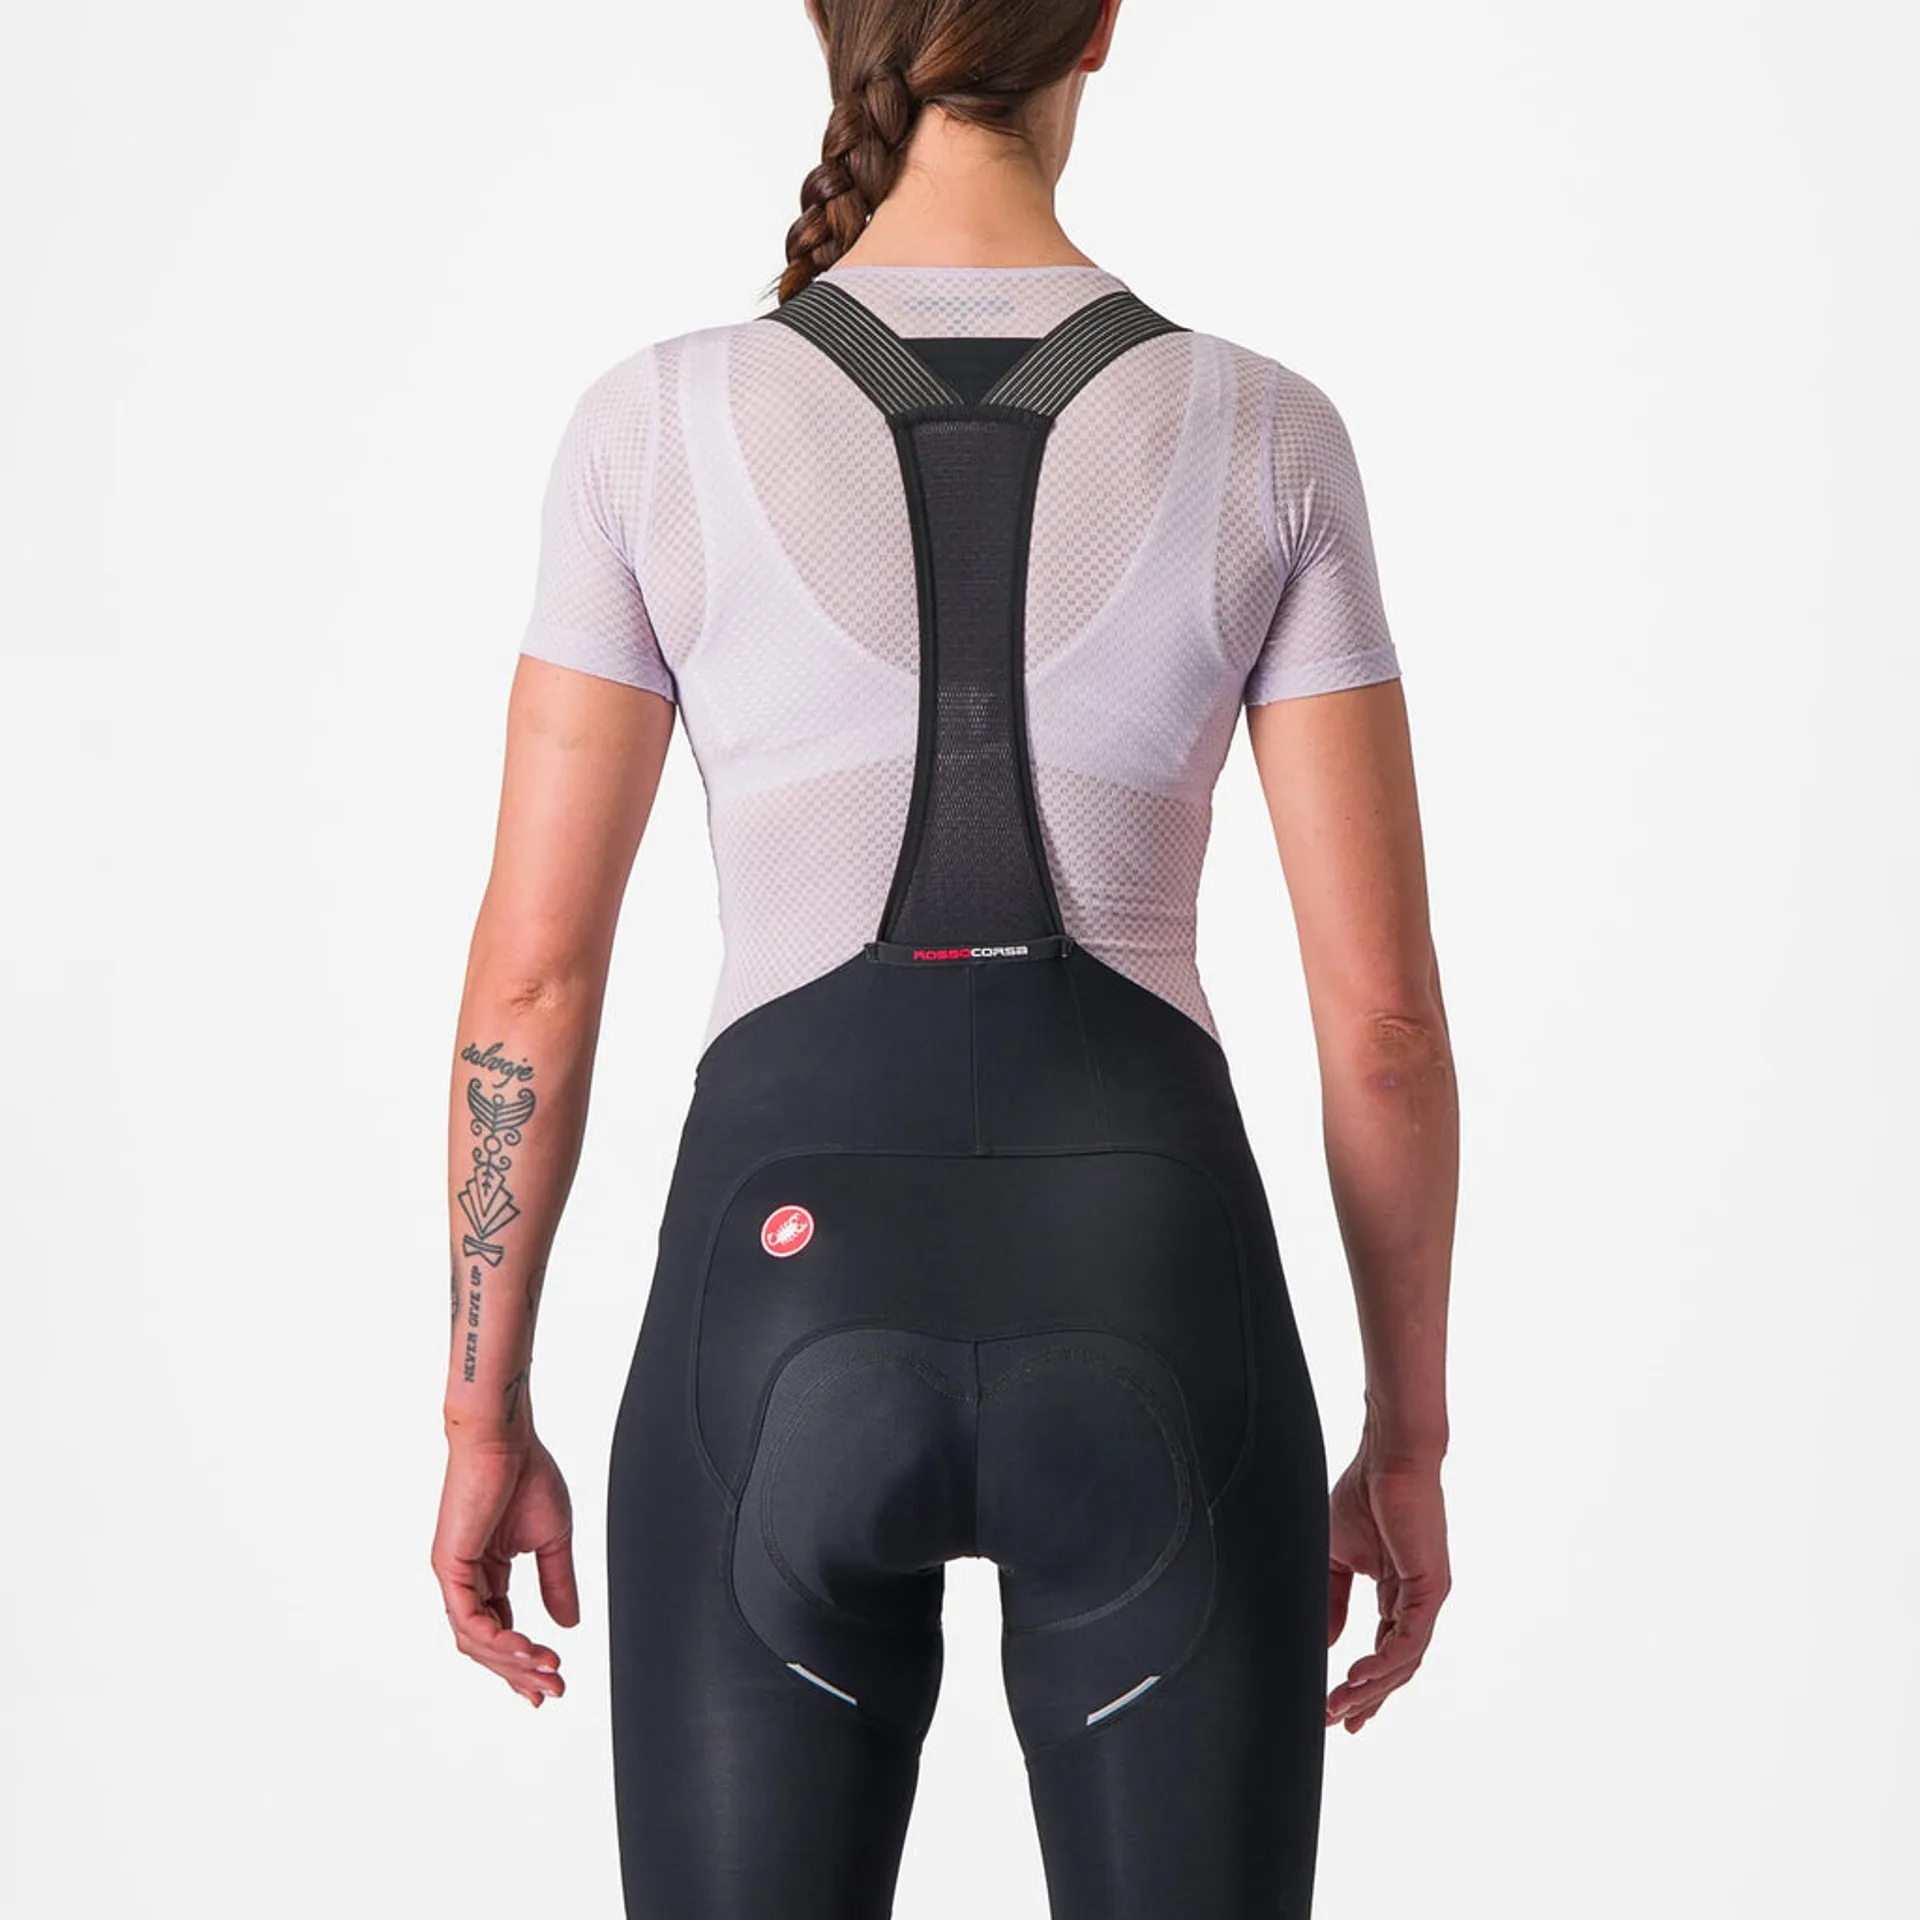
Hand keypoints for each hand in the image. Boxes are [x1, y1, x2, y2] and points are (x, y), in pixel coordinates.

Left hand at [431, 1431, 579, 1707]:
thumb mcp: (553, 1540)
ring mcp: (455, 1575)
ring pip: (476, 1641)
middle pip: (489, 1645)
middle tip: (553, 1689)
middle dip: (522, 1672)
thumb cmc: (526, 1474)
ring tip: (547, 1670)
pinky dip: (496, 1640)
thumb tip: (568, 1625)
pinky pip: (468, 1619)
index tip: (551, 1684)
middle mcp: (467, 1578)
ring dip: (512, 1662)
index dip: (524, 1661)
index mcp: (488, 1571)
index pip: (501, 1630)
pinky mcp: (449, 1566)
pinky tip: (525, 1648)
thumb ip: (557, 1583)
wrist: (505, 1438)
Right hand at [1324, 1436, 1449, 1732]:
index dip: (1362, 1686)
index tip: (1336, 1712)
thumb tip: (1329, 1644)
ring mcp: (1426, 1597)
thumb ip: (1333, 1599)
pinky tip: (1357, 1677)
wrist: (1386, 1459)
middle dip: (1366, 1699)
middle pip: (1395, 1668)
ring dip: (1371, 1688)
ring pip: (1403, 1661)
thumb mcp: (1336, 1556)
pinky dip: (1384, 1662)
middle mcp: (1415, 1602)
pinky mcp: (1431, 1588)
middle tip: (1336, 1722)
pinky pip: (1409, 1639)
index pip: (1382, 1652)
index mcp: (1395, 1594)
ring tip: (1340, 1706)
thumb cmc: (1362, 1494)